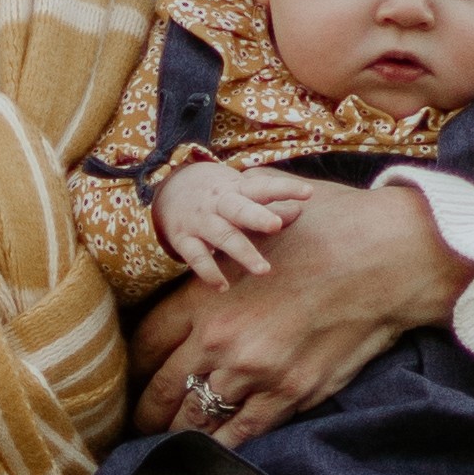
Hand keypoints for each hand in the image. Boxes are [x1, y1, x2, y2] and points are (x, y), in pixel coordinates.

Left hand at [129, 180, 471, 442]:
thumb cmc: (326, 226)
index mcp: (203, 295)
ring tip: (166, 442)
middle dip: (147, 410)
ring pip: (199, 416)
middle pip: (164, 388)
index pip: (147, 341)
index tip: (133, 375)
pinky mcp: (291, 393)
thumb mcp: (256, 211)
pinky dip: (221, 446)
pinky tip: (207, 455)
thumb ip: (224, 219)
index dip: (135, 364)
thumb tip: (209, 202)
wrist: (387, 259)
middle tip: (137, 423)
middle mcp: (221, 339)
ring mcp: (256, 371)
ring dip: (179, 432)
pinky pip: (243, 432)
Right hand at [153, 162, 316, 288]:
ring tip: (263, 270)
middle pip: (238, 209)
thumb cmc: (216, 194)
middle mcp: (218, 203)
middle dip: (256, 216)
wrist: (166, 188)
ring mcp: (199, 221)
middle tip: (275, 225)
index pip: (263, 187)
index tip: (308, 193)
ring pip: (221, 236)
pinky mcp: (183, 239)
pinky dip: (209, 273)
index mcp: (236, 189)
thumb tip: (300, 211)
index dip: (284, 189)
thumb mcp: (240, 192)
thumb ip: (269, 204)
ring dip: (242, 252)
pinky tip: (223, 287)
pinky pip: (196, 257)